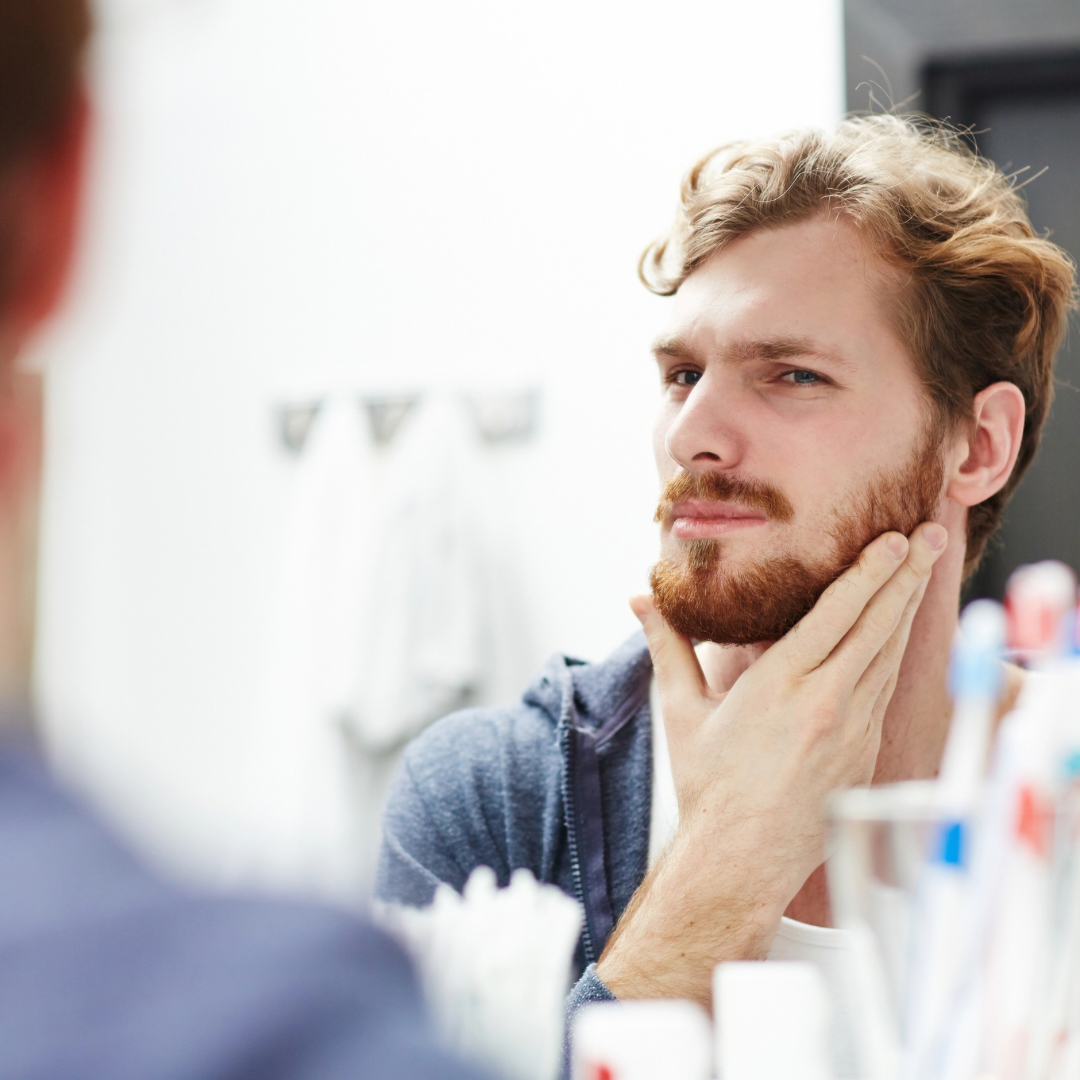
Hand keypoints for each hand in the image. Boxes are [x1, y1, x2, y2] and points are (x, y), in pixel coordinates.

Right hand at [595, 522, 946, 1005]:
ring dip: (907, 609)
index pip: (836, 614)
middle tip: (931, 533)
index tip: (892, 539)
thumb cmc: (707, 786)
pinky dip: (894, 654)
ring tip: (922, 570)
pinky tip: (899, 632)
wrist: (739, 860)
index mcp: (780, 686)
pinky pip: (884, 692)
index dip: (868, 572)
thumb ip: (668, 646)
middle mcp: (825, 704)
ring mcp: (853, 732)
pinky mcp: (866, 756)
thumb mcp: (681, 710)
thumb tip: (639, 599)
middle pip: (877, 626)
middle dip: (907, 575)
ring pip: (889, 656)